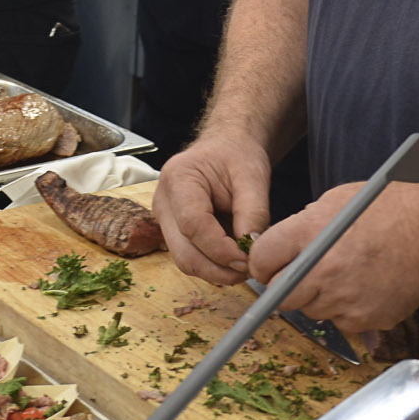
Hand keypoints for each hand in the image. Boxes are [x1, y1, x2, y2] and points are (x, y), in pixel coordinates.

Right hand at [155, 135, 272, 285]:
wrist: (227, 149)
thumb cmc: (236, 155)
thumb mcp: (253, 176)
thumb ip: (254, 212)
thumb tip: (252, 248)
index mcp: (178, 178)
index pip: (193, 225)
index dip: (221, 249)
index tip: (248, 258)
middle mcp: (164, 202)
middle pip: (184, 253)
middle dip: (219, 269)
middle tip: (250, 268)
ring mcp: (166, 220)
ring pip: (187, 261)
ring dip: (218, 270)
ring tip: (245, 262)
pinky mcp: (175, 233)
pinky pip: (193, 258)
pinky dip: (216, 264)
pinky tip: (235, 256)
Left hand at [247, 181, 418, 335]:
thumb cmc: (386, 210)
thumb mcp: (334, 201)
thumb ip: (302, 225)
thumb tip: (281, 248)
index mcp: (309, 234)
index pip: (261, 260)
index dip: (262, 262)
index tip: (269, 264)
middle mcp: (322, 271)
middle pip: (280, 294)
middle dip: (284, 285)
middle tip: (301, 273)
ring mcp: (343, 299)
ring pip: (310, 309)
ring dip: (317, 297)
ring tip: (342, 274)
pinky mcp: (363, 320)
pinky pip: (340, 321)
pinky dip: (344, 308)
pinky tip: (363, 286)